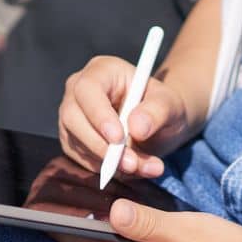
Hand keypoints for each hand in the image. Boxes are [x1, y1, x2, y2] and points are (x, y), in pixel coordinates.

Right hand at [58, 55, 192, 179]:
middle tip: (132, 163)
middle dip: (102, 146)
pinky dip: (108, 170)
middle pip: (74, 119)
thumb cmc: (162, 106)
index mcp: (101, 71)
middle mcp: (78, 92)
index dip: (99, 114)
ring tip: (145, 167)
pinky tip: (134, 169)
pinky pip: (83, 160)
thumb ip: (157, 111)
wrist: (158, 124)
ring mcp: (72, 118)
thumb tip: (137, 127)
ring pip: (78, 144)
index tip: (118, 138)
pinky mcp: (73, 142)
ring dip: (110, 163)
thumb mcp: (169, 104)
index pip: (88, 89)